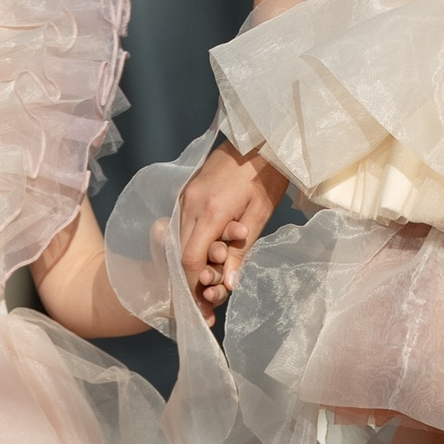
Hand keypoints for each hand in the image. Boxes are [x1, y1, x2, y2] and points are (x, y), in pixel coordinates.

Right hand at [178, 144, 289, 323]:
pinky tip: (206, 257)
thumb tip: (228, 285)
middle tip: (210, 303)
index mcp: (210, 211)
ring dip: (192, 264)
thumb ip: (240, 252)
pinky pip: (181, 227)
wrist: (257, 137)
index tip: (204, 305)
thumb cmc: (266, 176)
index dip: (194, 286)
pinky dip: (191, 245)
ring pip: (177, 241)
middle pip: (179, 253)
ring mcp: (184, 196)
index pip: (190, 259)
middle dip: (192, 281)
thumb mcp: (259, 216)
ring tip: (212, 282)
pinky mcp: (185, 192)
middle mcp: (189, 204)